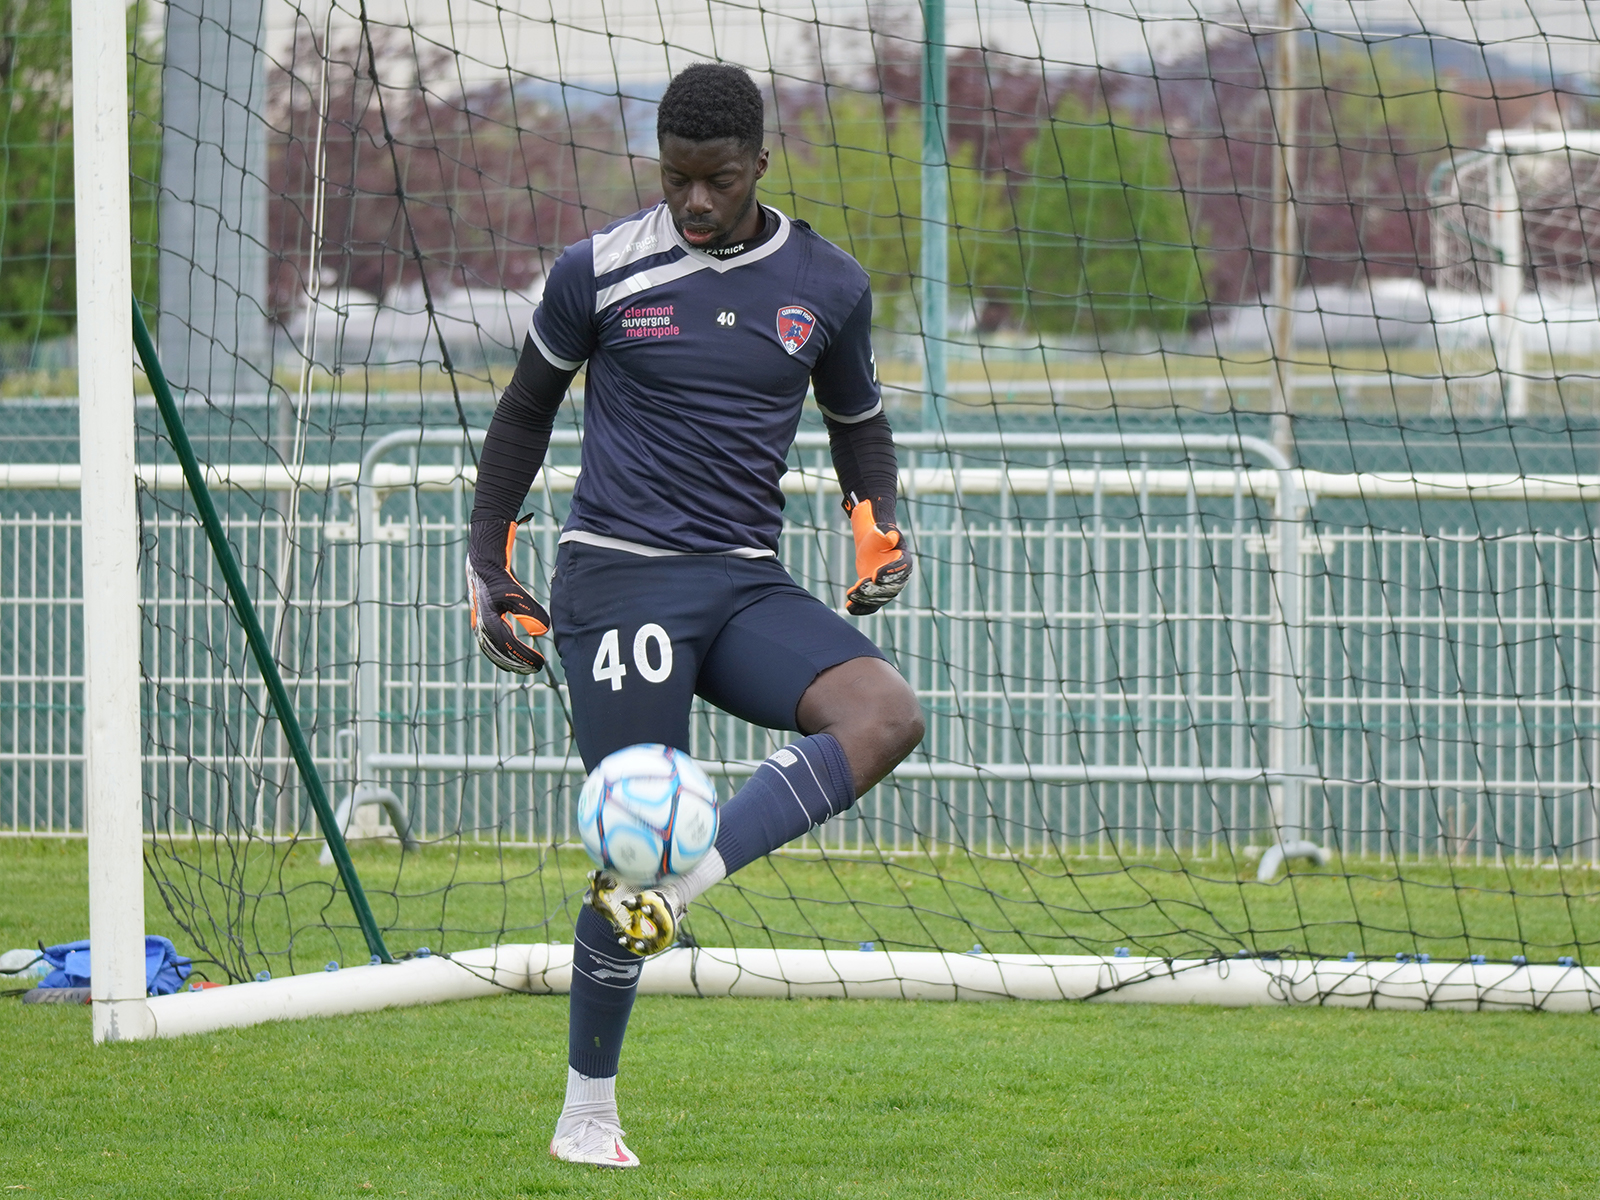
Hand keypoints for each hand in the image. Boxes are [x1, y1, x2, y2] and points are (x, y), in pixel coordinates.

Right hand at [465, 517, 549, 672]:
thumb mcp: (517, 594)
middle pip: (501, 655)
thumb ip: (530, 612)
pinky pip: (492, 648)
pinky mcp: (482, 626)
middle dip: (519, 664)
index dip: (525, 657)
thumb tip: (542, 632)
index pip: (509, 647)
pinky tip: (516, 660)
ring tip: (528, 668)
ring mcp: (480, 628)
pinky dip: (504, 656)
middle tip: (537, 668)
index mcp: (489, 622)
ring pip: (495, 653)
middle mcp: (481, 628)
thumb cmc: (501, 579)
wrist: (482, 568)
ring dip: (511, 663)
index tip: (541, 663)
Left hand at [843, 495, 911, 615]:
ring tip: (851, 594)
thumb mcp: (883, 531)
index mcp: (904, 561)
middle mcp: (899, 578)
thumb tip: (891, 537)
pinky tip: (849, 608)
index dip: (888, 574)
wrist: (873, 544)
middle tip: (860, 586)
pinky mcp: (876, 593)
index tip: (875, 576)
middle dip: (874, 589)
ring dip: (865, 599)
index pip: (899, 570)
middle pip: (889, 588)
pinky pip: (871, 605)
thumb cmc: (879, 535)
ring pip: (879, 598)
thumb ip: (887, 533)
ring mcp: (888, 588)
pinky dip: (861, 608)